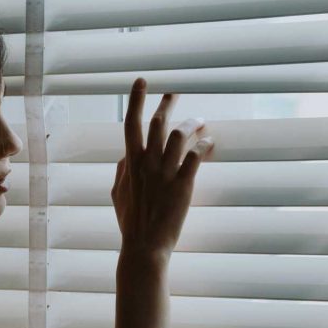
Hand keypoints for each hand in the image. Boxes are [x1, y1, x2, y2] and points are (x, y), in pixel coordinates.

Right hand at [111, 78, 213, 260]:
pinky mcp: (183, 184)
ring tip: (199, 121)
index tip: (141, 81)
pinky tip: (209, 142)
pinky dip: (203, 145)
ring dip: (191, 124)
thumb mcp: (117, 193)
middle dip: (168, 103)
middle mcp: (147, 163)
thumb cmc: (130, 221)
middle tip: (176, 91)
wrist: (144, 245)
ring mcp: (165, 173)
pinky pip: (195, 156)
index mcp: (130, 162)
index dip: (136, 100)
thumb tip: (125, 156)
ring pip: (179, 135)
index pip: (131, 123)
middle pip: (159, 123)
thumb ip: (120, 170)